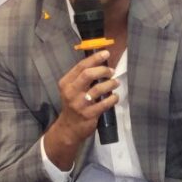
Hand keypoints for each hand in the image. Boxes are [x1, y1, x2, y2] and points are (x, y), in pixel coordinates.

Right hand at [44, 51, 118, 168]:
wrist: (69, 128)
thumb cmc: (73, 105)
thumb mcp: (71, 90)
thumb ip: (81, 78)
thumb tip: (100, 63)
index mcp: (66, 83)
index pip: (81, 66)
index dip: (95, 58)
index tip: (106, 53)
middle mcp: (71, 92)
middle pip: (88, 74)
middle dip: (103, 70)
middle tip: (111, 71)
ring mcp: (80, 104)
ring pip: (98, 88)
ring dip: (110, 84)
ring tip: (115, 83)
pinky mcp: (89, 114)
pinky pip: (105, 103)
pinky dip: (113, 98)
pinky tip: (115, 97)